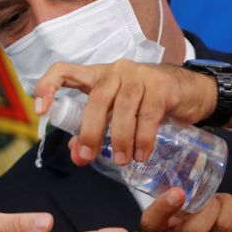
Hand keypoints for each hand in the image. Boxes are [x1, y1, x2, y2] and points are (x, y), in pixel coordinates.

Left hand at [33, 59, 231, 165]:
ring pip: (123, 108)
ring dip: (119, 138)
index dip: (47, 87)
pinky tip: (142, 154)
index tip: (41, 112)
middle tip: (88, 157)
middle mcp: (114, 71)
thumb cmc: (144, 103)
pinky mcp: (161, 86)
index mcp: (96, 75)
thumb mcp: (116, 116)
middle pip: (96, 99)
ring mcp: (139, 76)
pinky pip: (148, 114)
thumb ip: (93, 133)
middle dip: (90, 131)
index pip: (63, 70)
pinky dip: (143, 138)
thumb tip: (77, 156)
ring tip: (121, 160)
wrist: (190, 91)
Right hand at [141, 189, 231, 231]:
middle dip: (209, 204)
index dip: (165, 206)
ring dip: (229, 205)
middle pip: (197, 229)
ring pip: (226, 226)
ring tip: (223, 200)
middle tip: (210, 197)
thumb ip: (165, 209)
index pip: (154, 223)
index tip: (178, 192)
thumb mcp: (157, 228)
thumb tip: (185, 187)